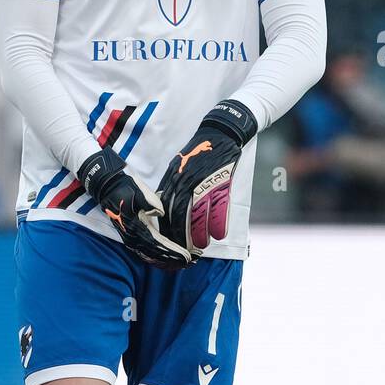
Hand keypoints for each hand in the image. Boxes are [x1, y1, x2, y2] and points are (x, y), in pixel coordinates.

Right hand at [78, 148, 191, 269]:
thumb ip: (151, 203)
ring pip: (151, 256)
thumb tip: (160, 213)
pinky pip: (146, 253)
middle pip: (156, 254)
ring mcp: (131, 239)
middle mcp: (133, 237)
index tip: (187, 256)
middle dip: (175, 259)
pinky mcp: (131, 238)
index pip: (159, 244)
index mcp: (137, 227)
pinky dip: (158, 258)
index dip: (173, 251)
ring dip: (168, 260)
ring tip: (184, 262)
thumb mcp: (140, 192)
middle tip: (192, 261)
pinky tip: (168, 260)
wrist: (109, 187)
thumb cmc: (127, 188)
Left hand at [157, 100, 256, 253]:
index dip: (167, 229)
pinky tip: (218, 234)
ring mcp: (204, 182)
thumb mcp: (178, 166)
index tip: (168, 243)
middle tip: (184, 251)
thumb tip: (162, 208)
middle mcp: (186, 182)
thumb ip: (171, 186)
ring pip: (199, 214)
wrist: (220, 133)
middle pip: (181, 216)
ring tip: (201, 246)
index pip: (166, 210)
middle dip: (181, 236)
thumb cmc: (197, 152)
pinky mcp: (221, 181)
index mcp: (173, 179)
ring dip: (200, 233)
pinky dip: (218, 222)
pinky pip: (219, 206)